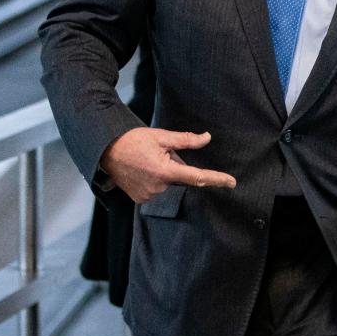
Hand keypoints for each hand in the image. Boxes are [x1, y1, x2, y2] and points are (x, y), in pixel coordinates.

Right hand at [100, 128, 235, 202]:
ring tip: (147, 159)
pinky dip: (155, 179)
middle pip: (180, 176)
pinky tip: (143, 169)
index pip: (197, 177)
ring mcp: (148, 195)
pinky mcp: (140, 199)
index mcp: (165, 171)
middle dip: (175, 164)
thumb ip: (186, 140)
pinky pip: (158, 188)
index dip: (216, 179)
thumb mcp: (161, 136)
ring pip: (169, 182)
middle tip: (159, 152)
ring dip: (165, 172)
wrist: (104, 151)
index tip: (232, 182)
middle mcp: (158, 187)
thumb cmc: (133, 141)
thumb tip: (207, 138)